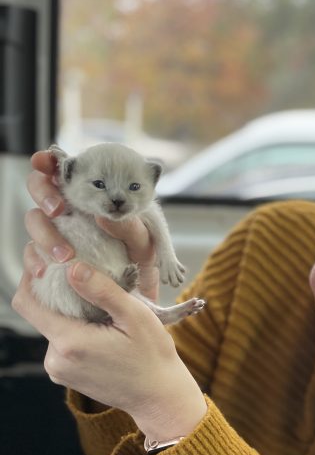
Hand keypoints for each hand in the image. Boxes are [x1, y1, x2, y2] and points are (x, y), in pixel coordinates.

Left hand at [12, 259, 207, 440]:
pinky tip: (101, 330)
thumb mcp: (135, 316)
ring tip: (103, 313)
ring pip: (53, 326)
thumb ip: (102, 291)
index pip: (27, 303)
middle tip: (91, 284)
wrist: (159, 397)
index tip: (49, 263)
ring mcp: (58, 370)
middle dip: (61, 295)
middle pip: (42, 313)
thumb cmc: (153, 356)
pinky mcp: (65, 375)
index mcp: (70, 342)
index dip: (32, 278)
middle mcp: (55, 360)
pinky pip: (61, 343)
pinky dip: (76, 330)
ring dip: (71, 314)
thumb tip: (73, 268)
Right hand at [27, 150, 159, 300]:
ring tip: (65, 254)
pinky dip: (34, 261)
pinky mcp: (45, 257)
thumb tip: (104, 217)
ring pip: (34, 220)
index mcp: (90, 196)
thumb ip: (131, 228)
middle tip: (59, 209)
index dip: (49, 161)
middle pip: (40, 187)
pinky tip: (45, 271)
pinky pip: (30, 254)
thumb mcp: (144, 243)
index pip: (64, 170)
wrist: (132, 294)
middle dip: (44, 193)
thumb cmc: (139, 260)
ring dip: (45, 233)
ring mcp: (54, 232)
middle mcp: (68, 210)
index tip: (45, 160)